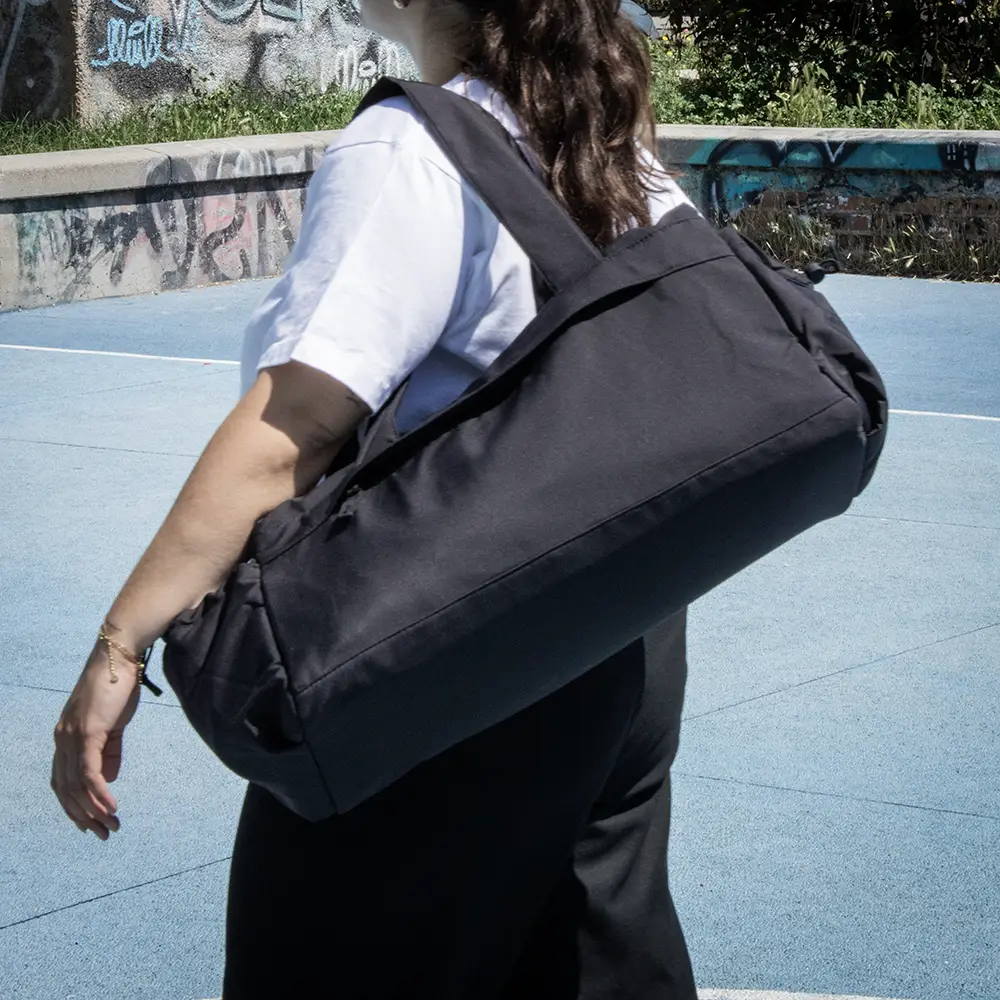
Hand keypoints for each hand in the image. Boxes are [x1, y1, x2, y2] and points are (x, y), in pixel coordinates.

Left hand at [51, 640, 140, 839]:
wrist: (119, 657)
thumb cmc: (117, 686)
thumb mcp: (113, 723)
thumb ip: (109, 750)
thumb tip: (108, 778)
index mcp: (65, 737)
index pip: (61, 780)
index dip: (73, 805)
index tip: (90, 822)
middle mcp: (62, 740)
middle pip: (65, 790)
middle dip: (83, 816)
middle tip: (103, 833)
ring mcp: (72, 737)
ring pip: (76, 786)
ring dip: (94, 810)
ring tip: (111, 825)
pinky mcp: (88, 733)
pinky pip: (89, 772)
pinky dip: (99, 793)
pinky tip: (111, 806)